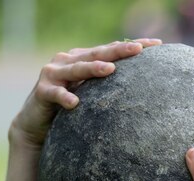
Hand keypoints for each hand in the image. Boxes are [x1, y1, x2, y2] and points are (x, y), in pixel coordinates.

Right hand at [9, 38, 161, 148]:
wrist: (37, 122)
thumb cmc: (71, 106)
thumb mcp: (93, 93)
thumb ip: (110, 86)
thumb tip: (145, 87)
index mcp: (84, 59)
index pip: (111, 50)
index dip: (132, 46)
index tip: (157, 44)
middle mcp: (69, 61)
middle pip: (97, 54)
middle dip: (118, 50)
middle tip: (137, 48)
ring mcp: (54, 74)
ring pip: (76, 69)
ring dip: (93, 68)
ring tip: (110, 69)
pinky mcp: (42, 91)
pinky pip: (55, 94)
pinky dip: (64, 97)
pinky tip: (74, 103)